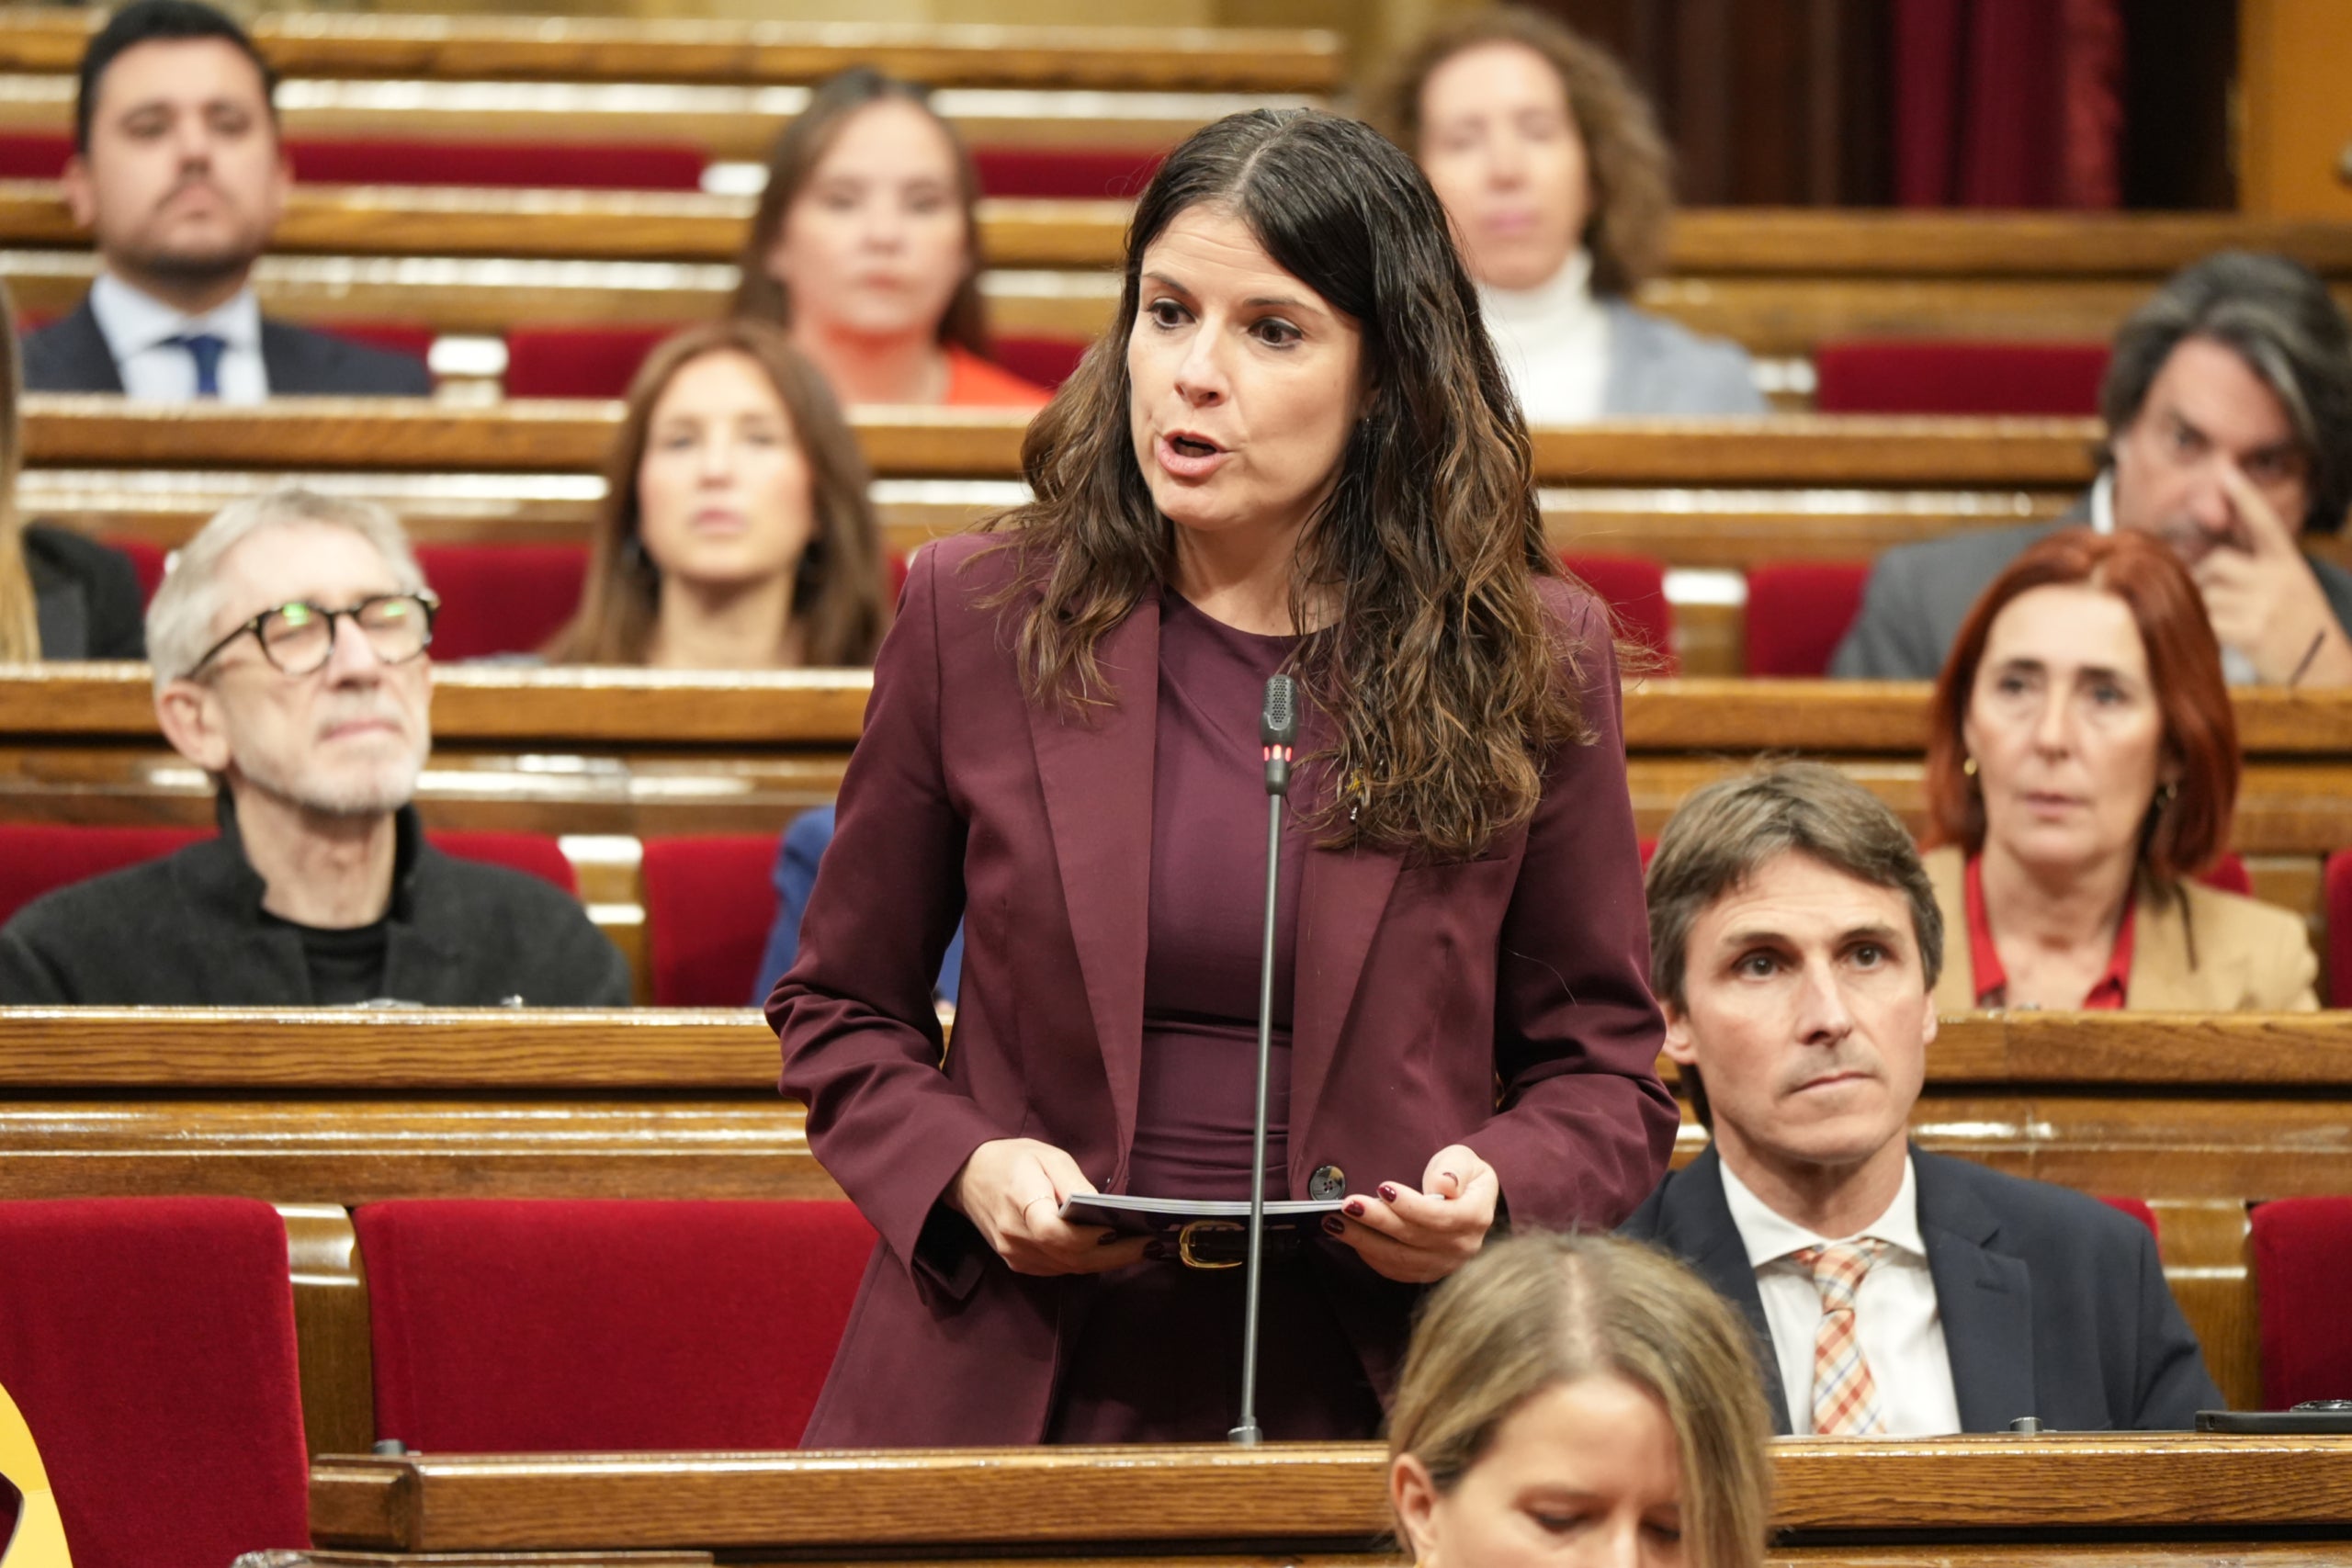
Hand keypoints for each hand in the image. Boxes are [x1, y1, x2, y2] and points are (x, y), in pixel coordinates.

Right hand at [947, 1138, 1147, 1275]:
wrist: (968, 1176)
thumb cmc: (1011, 1160)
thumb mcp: (1047, 1156)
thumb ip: (1075, 1184)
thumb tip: (1103, 1210)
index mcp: (1020, 1203)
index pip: (1056, 1233)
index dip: (1090, 1237)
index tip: (1123, 1231)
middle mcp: (1015, 1238)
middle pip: (1070, 1257)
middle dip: (1115, 1255)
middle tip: (1151, 1245)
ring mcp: (1015, 1256)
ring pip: (1069, 1268)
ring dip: (1106, 1262)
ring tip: (1141, 1249)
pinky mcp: (1019, 1263)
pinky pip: (1060, 1269)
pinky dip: (1087, 1262)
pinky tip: (1111, 1252)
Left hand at [1322, 1143, 1497, 1283]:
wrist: (1466, 1198)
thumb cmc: (1459, 1174)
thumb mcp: (1463, 1159)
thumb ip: (1455, 1170)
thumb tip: (1445, 1184)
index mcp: (1475, 1217)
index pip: (1440, 1216)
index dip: (1410, 1205)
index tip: (1383, 1188)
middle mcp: (1462, 1246)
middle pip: (1413, 1237)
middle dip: (1377, 1220)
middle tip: (1348, 1205)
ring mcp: (1444, 1264)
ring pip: (1398, 1258)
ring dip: (1363, 1240)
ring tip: (1334, 1222)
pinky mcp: (1425, 1272)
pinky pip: (1394, 1270)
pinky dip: (1369, 1254)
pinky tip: (1349, 1237)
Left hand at [2192, 466, 2351, 684]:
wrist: (2324, 665)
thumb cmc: (2297, 620)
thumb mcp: (2289, 582)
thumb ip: (2255, 563)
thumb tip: (2205, 555)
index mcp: (2288, 561)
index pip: (2265, 523)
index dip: (2245, 496)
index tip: (2227, 470)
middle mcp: (2279, 578)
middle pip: (2215, 562)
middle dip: (2206, 578)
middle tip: (2220, 597)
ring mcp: (2265, 604)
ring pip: (2205, 592)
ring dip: (2204, 605)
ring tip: (2229, 619)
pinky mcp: (2251, 631)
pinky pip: (2206, 619)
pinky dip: (2203, 625)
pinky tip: (2223, 633)